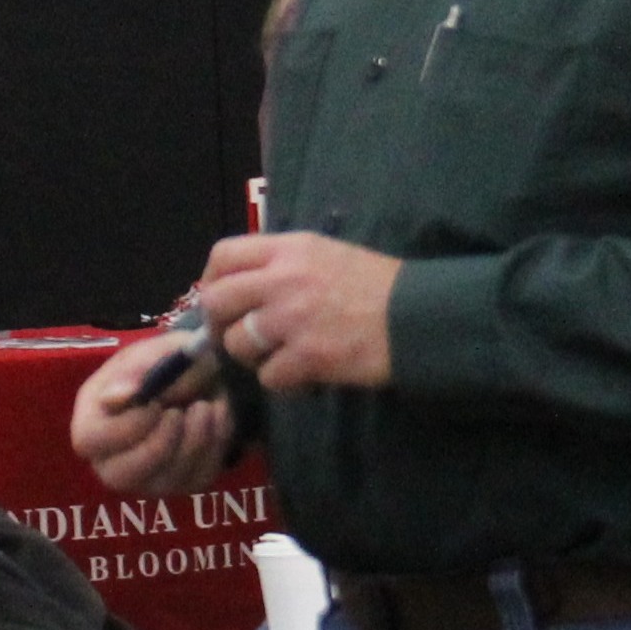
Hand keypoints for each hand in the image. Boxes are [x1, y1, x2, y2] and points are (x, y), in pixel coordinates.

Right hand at [71, 330, 238, 497]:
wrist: (197, 377)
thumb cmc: (163, 362)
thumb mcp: (155, 351)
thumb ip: (141, 368)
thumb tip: (124, 395)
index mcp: (91, 420)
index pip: (91, 440)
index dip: (127, 427)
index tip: (157, 403)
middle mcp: (110, 458)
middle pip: (120, 475)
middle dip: (159, 445)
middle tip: (178, 413)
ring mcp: (146, 478)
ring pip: (166, 480)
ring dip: (195, 441)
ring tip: (206, 405)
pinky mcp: (180, 483)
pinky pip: (198, 478)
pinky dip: (215, 445)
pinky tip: (216, 416)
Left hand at [196, 232, 401, 391]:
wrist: (419, 317)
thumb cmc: (377, 285)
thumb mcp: (327, 255)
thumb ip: (282, 264)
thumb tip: (241, 286)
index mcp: (289, 249)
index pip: (224, 255)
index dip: (211, 279)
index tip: (220, 298)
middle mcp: (282, 280)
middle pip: (216, 301)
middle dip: (221, 323)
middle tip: (239, 335)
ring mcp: (291, 319)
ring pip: (236, 343)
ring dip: (252, 356)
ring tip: (279, 355)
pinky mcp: (306, 357)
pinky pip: (268, 376)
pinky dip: (281, 381)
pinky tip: (302, 374)